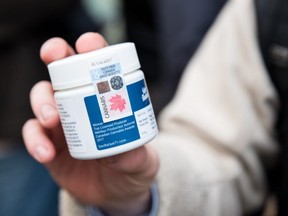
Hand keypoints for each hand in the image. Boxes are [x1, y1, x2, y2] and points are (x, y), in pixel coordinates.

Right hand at [22, 32, 158, 214]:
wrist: (114, 192)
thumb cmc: (131, 167)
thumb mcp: (142, 162)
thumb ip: (136, 157)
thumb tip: (119, 152)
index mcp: (108, 99)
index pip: (99, 66)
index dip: (92, 49)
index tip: (87, 43)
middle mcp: (83, 104)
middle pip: (64, 70)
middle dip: (56, 55)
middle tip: (53, 56)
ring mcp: (64, 122)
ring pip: (43, 96)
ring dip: (42, 101)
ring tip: (51, 119)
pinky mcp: (49, 142)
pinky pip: (34, 133)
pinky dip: (34, 139)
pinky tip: (45, 153)